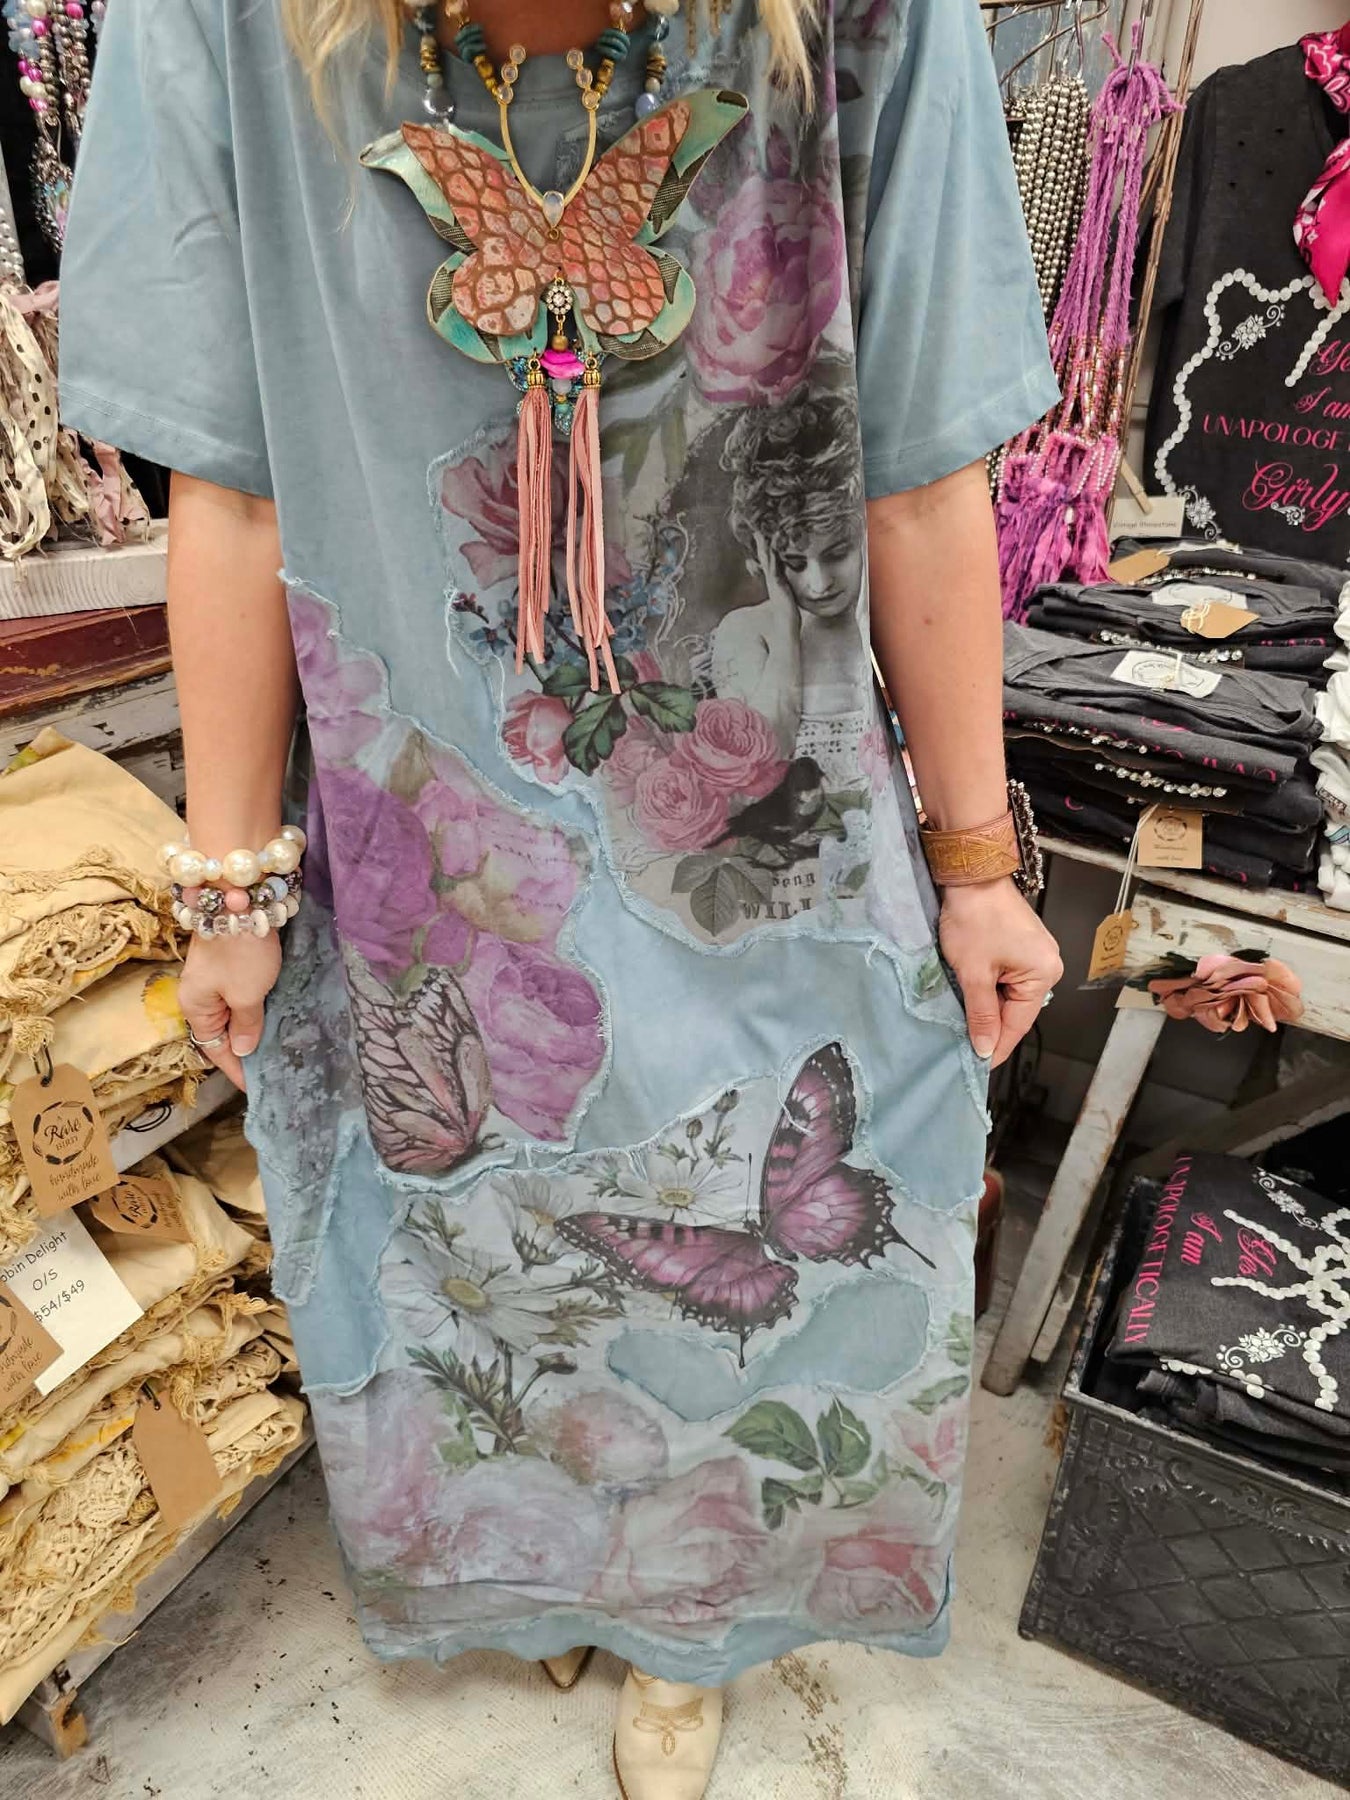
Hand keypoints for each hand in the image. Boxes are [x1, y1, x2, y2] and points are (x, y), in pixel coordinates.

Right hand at [177, 931, 282, 1090]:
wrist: (239, 900)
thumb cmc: (240, 952)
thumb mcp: (246, 995)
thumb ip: (246, 1025)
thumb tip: (243, 1050)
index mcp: (195, 1006)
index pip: (214, 1049)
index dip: (235, 1069)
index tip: (256, 1087)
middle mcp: (199, 994)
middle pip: (221, 1032)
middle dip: (243, 1051)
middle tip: (271, 1070)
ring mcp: (213, 978)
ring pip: (231, 1014)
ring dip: (251, 1029)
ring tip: (274, 1048)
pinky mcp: (229, 964)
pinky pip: (240, 997)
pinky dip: (254, 1009)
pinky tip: (272, 1018)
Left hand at [939, 878, 1062, 1067]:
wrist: (972, 876)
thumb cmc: (974, 920)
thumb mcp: (973, 973)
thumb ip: (981, 1015)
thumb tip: (986, 1049)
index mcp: (1043, 974)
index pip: (1018, 1023)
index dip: (997, 1046)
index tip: (979, 1067)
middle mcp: (1048, 966)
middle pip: (1016, 1010)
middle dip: (991, 1027)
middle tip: (966, 1048)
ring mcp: (1037, 955)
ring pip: (1010, 995)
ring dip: (988, 1007)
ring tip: (965, 1026)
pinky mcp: (1023, 946)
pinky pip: (1008, 979)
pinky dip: (990, 990)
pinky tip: (972, 998)